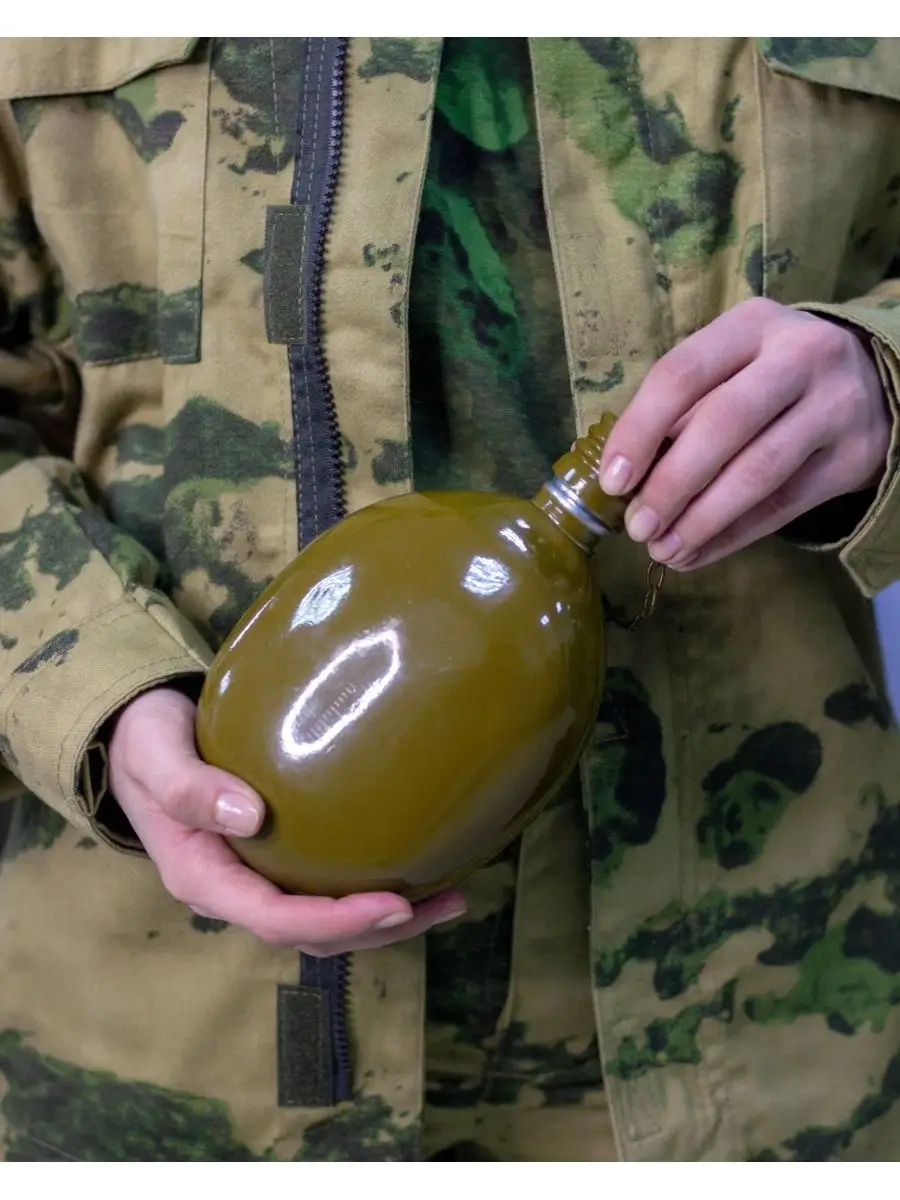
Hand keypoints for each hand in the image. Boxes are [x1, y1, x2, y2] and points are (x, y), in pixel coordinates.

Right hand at [108, 686, 465, 954]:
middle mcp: (234, 889)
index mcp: (203, 877)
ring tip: (451, 897)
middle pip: (312, 933)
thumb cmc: (146, 740)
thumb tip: (250, 817)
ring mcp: (256, 878)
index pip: (277, 919)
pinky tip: (418, 869)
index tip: (394, 903)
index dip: (338, 920)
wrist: (137, 734)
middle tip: (444, 903)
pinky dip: (372, 887)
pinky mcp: (276, 859)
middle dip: (379, 929)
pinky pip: (326, 887)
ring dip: (388, 918)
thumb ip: (190, 787)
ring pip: (325, 921)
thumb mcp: (156, 753)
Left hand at [597, 298, 891, 569]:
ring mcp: (835, 405)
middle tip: (637, 527)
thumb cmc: (772, 376)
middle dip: (672, 483)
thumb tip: (626, 481)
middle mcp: (800, 355)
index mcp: (751, 325)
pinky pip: (784, 505)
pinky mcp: (854, 456)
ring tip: (662, 550)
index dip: (640, 430)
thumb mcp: (733, 366)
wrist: (874, 382)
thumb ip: (683, 412)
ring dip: (701, 520)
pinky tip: (697, 553)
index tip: (613, 481)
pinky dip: (733, 536)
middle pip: (724, 423)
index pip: (683, 373)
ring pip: (759, 472)